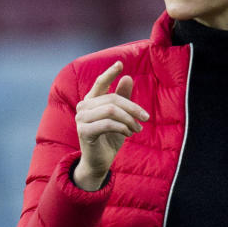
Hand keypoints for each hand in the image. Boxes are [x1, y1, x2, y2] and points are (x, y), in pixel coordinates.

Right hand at [73, 61, 148, 190]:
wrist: (99, 163)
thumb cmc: (109, 139)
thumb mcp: (121, 118)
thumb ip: (123, 98)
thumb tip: (127, 77)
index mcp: (91, 101)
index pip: (100, 83)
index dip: (110, 73)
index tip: (120, 63)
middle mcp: (83, 107)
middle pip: (112, 99)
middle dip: (132, 107)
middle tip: (146, 118)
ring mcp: (81, 119)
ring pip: (111, 110)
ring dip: (129, 120)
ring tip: (137, 129)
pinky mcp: (84, 131)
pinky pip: (108, 124)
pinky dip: (122, 128)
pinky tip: (128, 134)